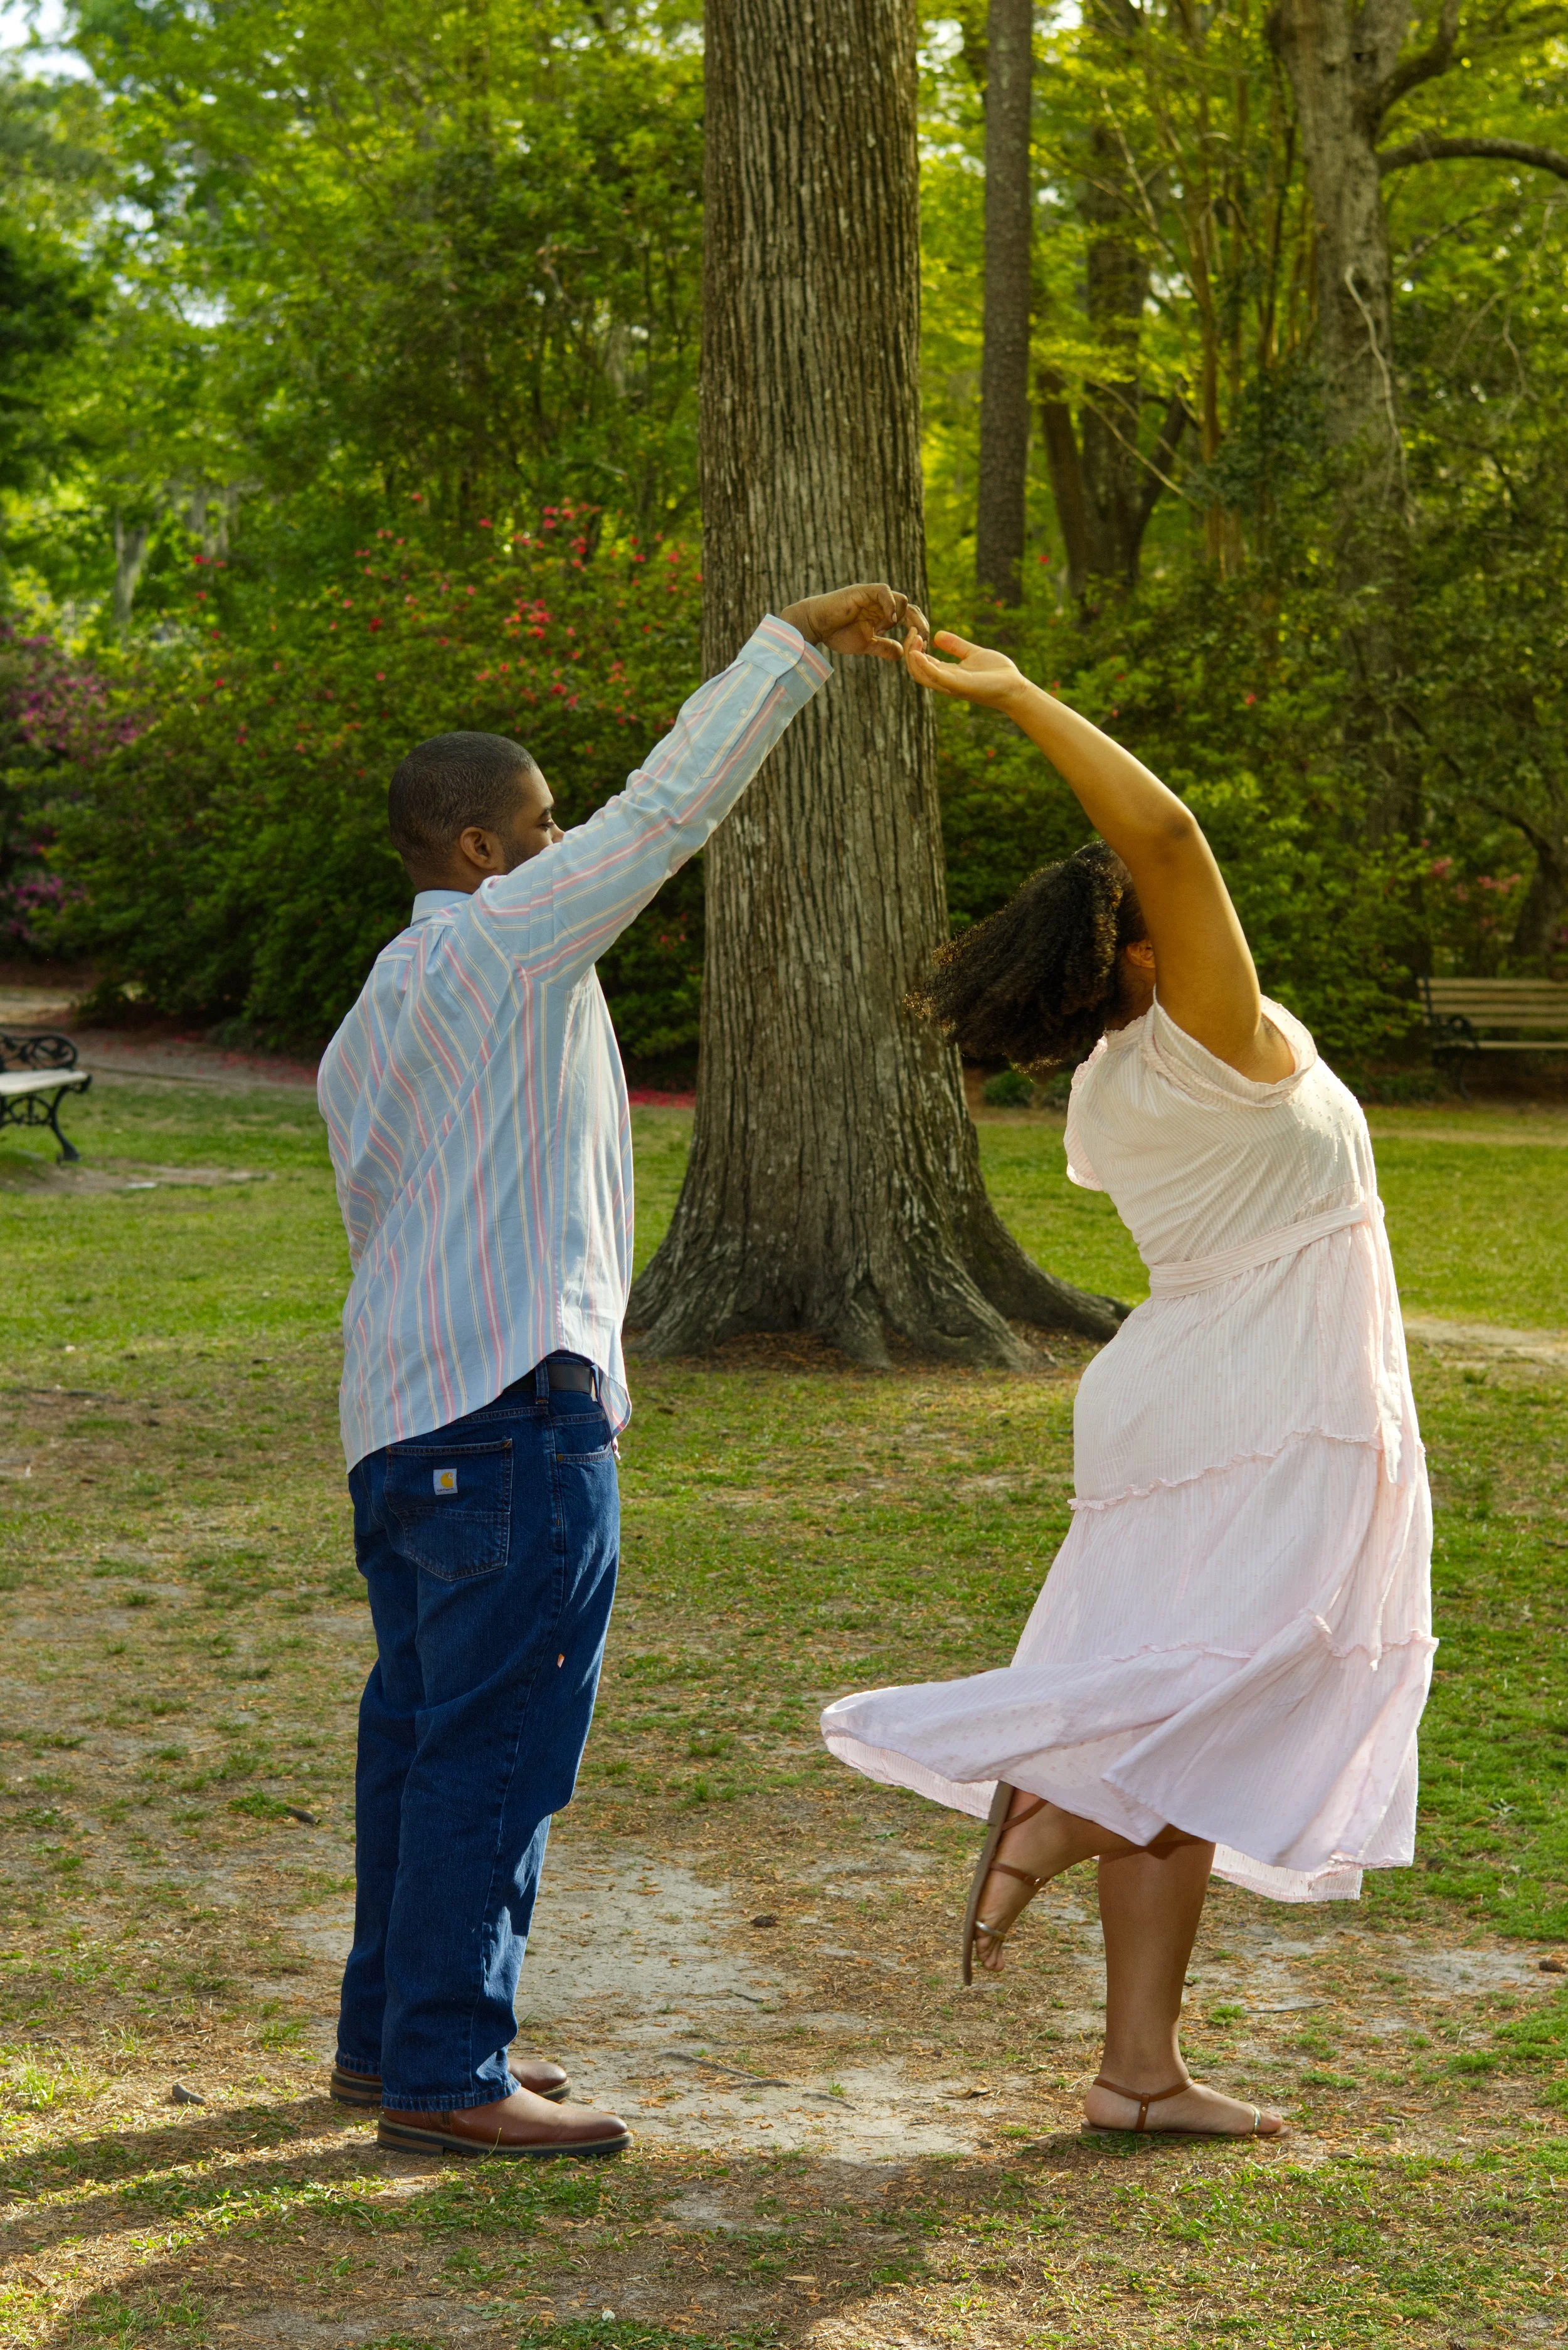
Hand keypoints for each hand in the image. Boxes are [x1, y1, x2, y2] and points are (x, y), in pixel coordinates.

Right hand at [779, 582, 931, 661]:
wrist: (815, 625)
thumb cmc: (837, 634)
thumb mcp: (865, 645)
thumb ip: (883, 647)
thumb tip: (901, 654)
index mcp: (883, 614)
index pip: (910, 617)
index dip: (918, 630)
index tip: (922, 646)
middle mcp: (881, 603)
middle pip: (911, 607)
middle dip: (920, 624)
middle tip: (922, 640)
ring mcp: (873, 596)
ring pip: (901, 599)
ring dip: (901, 617)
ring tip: (886, 632)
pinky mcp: (863, 591)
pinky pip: (884, 591)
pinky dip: (889, 606)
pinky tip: (887, 622)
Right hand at [905, 630, 1026, 706]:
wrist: (1015, 687)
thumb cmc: (997, 673)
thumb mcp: (973, 653)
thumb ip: (956, 646)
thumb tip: (937, 635)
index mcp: (947, 674)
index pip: (921, 664)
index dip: (914, 648)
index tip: (916, 631)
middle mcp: (945, 681)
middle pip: (916, 670)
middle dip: (909, 650)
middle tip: (912, 632)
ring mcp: (951, 684)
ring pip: (920, 674)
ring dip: (913, 656)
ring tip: (915, 637)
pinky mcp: (959, 685)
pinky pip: (935, 676)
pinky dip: (923, 665)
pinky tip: (918, 651)